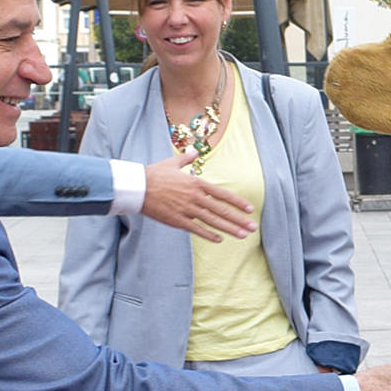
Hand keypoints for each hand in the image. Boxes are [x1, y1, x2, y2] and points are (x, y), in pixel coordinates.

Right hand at [140, 151, 256, 241]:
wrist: (137, 187)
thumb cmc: (154, 174)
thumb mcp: (172, 162)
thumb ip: (187, 158)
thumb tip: (194, 151)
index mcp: (196, 183)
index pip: (222, 194)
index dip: (237, 202)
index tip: (249, 209)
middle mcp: (195, 197)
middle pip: (221, 210)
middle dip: (239, 219)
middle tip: (253, 227)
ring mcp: (186, 209)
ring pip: (212, 221)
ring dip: (229, 228)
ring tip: (243, 235)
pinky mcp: (177, 220)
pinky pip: (196, 229)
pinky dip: (208, 234)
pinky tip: (220, 239)